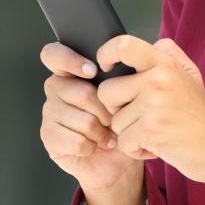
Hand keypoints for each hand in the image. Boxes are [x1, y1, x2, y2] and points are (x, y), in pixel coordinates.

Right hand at [39, 42, 145, 204]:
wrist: (120, 159)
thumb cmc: (123, 121)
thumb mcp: (131, 91)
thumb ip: (135, 67)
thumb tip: (155, 46)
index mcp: (70, 71)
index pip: (53, 54)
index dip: (69, 60)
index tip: (92, 71)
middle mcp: (56, 88)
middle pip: (79, 91)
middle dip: (105, 110)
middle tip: (113, 118)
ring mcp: (49, 113)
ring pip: (81, 119)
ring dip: (101, 131)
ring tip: (106, 133)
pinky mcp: (49, 137)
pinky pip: (76, 141)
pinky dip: (93, 146)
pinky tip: (96, 145)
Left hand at [95, 36, 204, 191]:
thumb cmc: (198, 113)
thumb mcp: (190, 75)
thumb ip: (169, 54)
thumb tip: (148, 44)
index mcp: (165, 64)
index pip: (124, 45)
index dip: (106, 54)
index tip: (105, 67)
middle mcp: (158, 80)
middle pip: (106, 91)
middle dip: (116, 109)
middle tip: (139, 116)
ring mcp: (154, 105)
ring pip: (114, 120)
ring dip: (129, 132)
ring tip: (152, 131)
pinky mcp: (151, 130)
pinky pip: (123, 141)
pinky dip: (135, 149)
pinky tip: (153, 146)